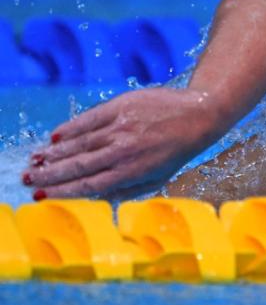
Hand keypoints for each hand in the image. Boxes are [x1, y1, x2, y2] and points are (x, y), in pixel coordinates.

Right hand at [22, 88, 221, 199]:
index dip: (62, 191)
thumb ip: (127, 188)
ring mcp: (120, 127)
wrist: (199, 115)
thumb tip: (96, 197)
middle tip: (27, 178)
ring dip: (54, 152)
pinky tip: (55, 136)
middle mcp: (123, 150)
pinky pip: (89, 120)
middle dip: (50, 174)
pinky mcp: (121, 106)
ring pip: (79, 143)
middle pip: (78, 165)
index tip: (40, 196)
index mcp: (132, 171)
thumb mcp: (158, 177)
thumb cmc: (177, 150)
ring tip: (36, 160)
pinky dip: (70, 128)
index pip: (89, 184)